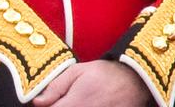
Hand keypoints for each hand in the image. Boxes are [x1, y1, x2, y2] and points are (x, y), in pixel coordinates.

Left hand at [31, 60, 151, 106]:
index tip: (51, 102)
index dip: (47, 106)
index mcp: (73, 105)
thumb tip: (38, 102)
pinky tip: (90, 104)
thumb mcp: (78, 71)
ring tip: (80, 101)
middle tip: (69, 100)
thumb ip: (56, 86)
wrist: (137, 81)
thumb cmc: (106, 74)